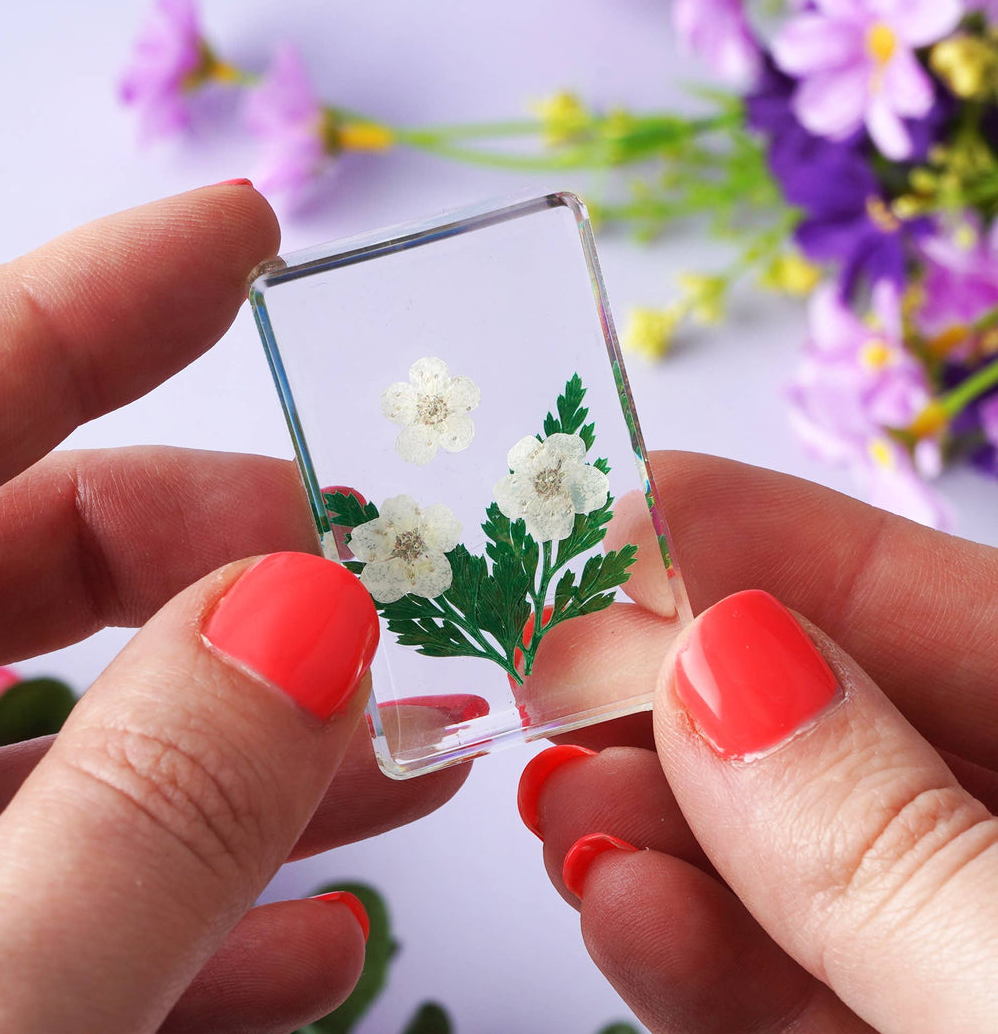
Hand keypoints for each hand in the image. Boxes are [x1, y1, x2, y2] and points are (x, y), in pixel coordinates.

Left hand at [0, 186, 469, 1031]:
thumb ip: (136, 818)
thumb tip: (311, 623)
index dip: (97, 303)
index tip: (245, 234)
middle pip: (30, 568)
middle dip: (234, 562)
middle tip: (394, 571)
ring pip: (71, 755)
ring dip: (256, 754)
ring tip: (415, 753)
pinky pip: (57, 914)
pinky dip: (187, 916)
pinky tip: (313, 940)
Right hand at [519, 452, 997, 1032]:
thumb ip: (894, 845)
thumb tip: (720, 662)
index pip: (935, 599)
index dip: (769, 540)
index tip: (611, 519)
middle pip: (839, 719)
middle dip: (683, 691)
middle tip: (550, 672)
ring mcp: (963, 953)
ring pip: (795, 859)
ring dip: (659, 828)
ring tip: (562, 804)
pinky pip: (791, 989)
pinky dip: (692, 955)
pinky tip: (619, 910)